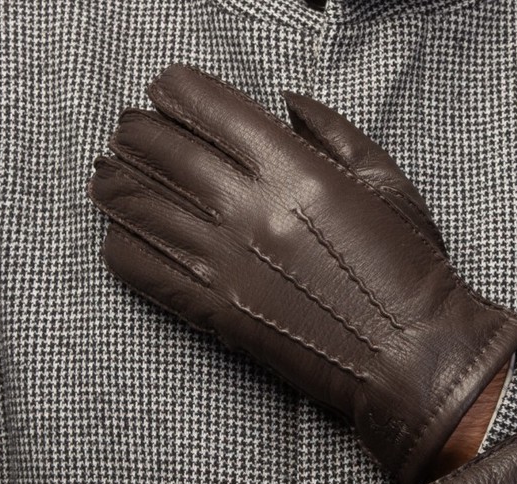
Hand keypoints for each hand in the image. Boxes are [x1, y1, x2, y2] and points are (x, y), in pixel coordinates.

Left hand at [88, 64, 516, 483]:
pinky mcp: (219, 314)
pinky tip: (112, 236)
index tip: (160, 90)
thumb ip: (333, 132)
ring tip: (103, 176)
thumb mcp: (389, 184)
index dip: (174, 92)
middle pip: (165, 154)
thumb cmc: (412, 273)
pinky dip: (122, 251)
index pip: (208, 109)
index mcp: (294, 169)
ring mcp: (227, 265)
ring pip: (144, 210)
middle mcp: (250, 210)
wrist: (413, 359)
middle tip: (123, 132)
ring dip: (116, 186)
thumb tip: (285, 101)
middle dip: (136, 135)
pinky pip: (149, 274)